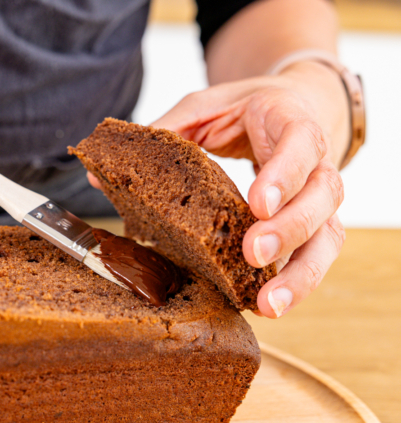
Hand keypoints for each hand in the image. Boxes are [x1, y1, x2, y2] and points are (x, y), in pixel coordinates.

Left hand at [89, 65, 347, 317]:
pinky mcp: (314, 225)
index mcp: (290, 121)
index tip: (257, 204)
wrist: (294, 108)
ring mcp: (319, 197)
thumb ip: (162, 134)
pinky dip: (296, 283)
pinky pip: (316, 256)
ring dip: (301, 274)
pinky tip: (268, 306)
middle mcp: (317, 161)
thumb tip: (102, 175)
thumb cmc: (245, 110)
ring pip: (327, 235)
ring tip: (268, 304)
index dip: (282, 175)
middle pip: (323, 196)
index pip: (299, 144)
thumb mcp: (203, 108)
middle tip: (254, 255)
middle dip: (290, 229)